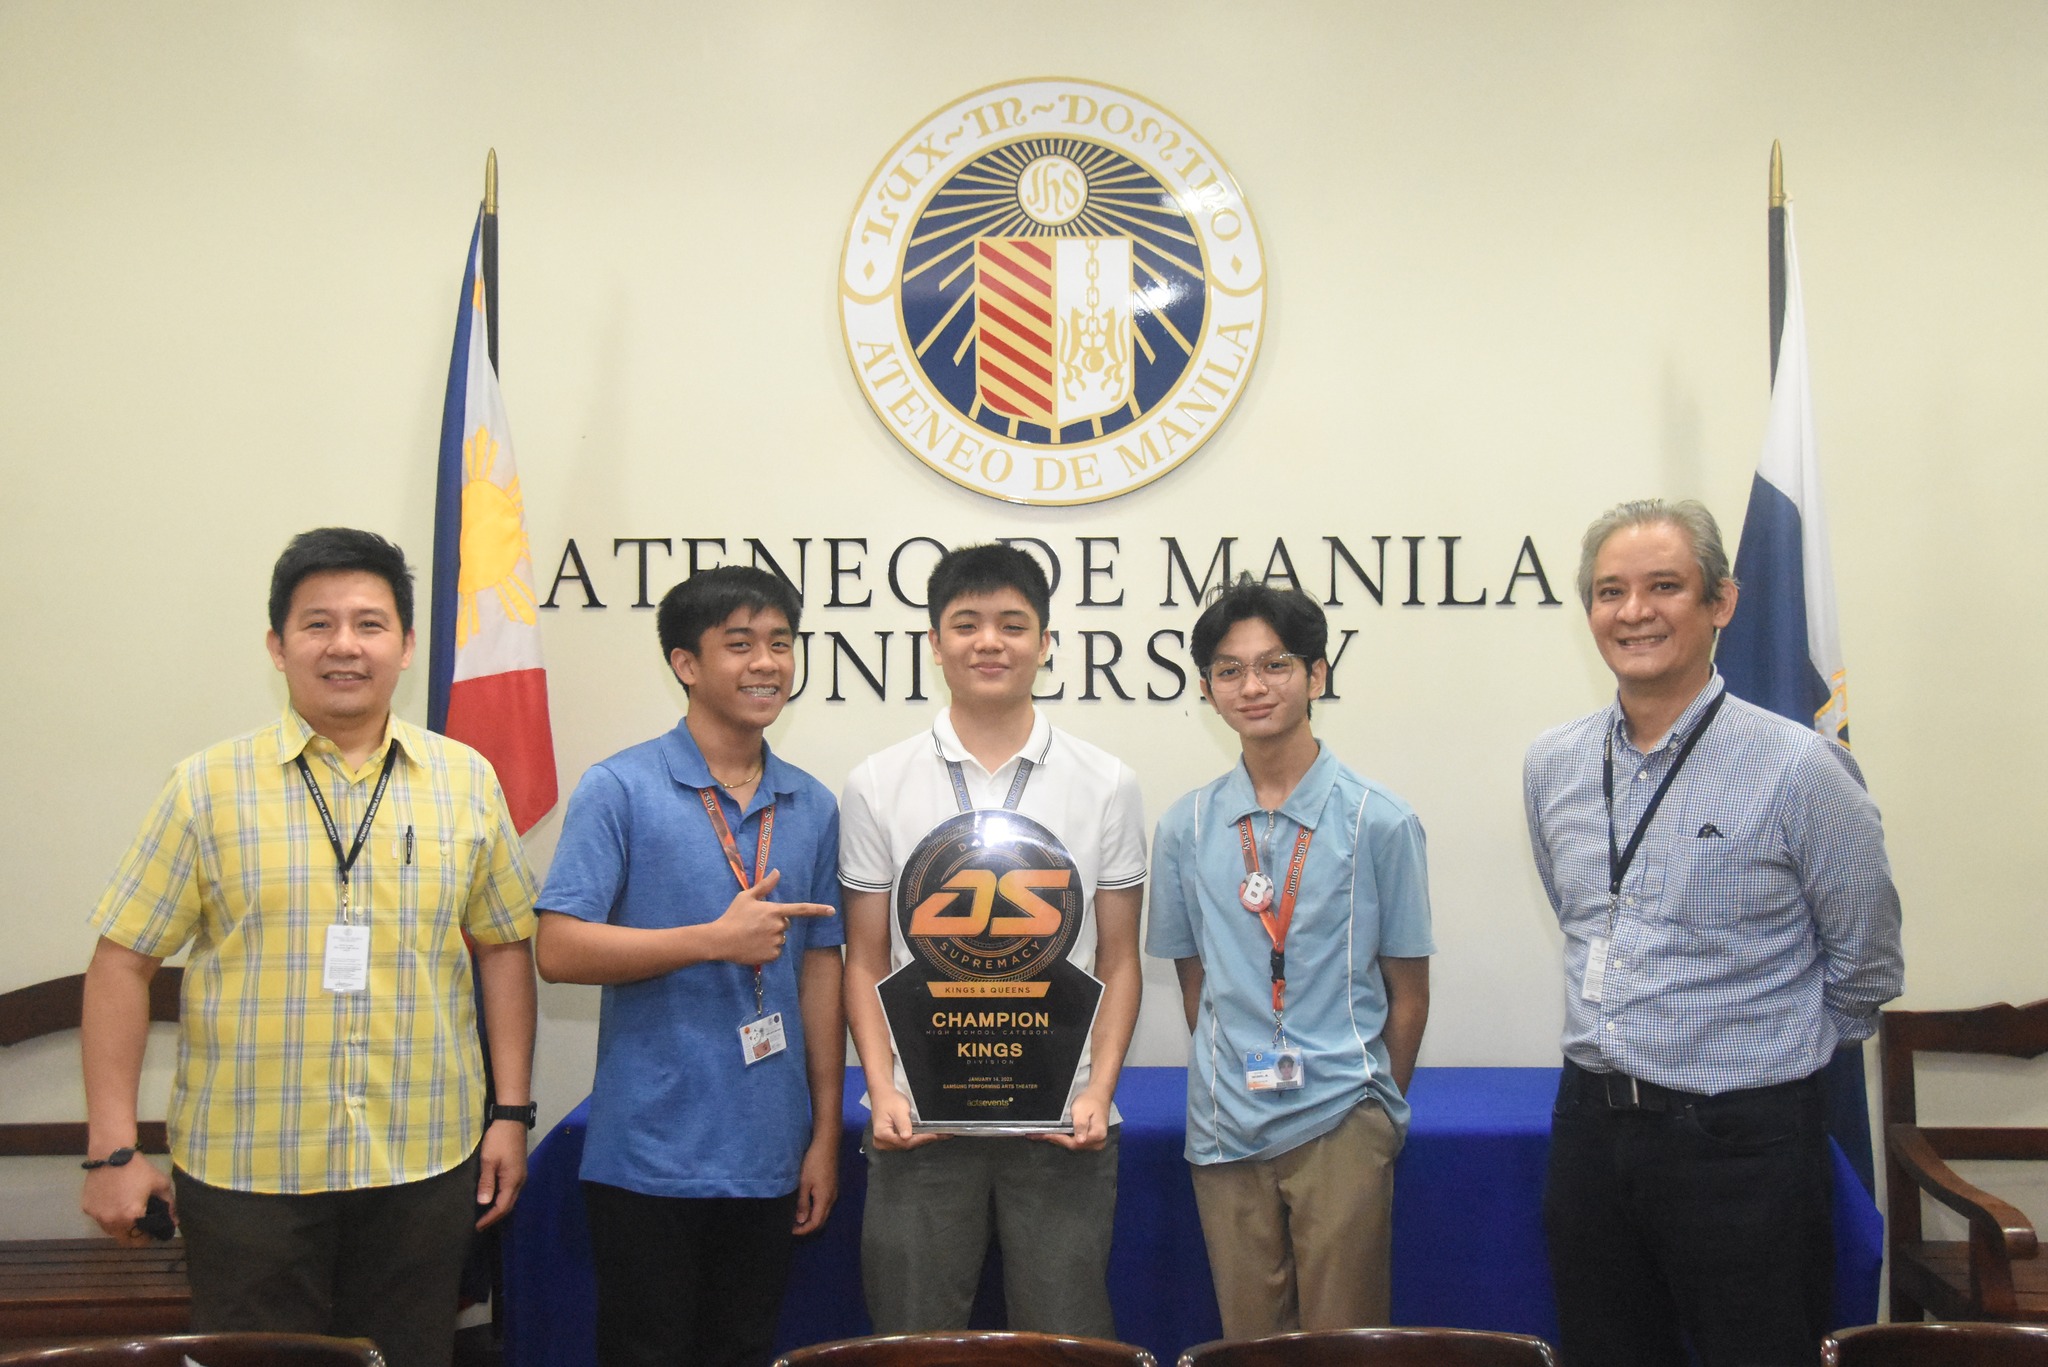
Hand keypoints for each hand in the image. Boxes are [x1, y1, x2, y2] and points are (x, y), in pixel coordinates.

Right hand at [81, 1155, 173, 1240]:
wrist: (111, 1155)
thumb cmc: (138, 1169)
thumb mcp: (160, 1184)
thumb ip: (169, 1205)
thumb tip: (174, 1222)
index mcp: (131, 1217)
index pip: (138, 1240)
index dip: (146, 1237)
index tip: (150, 1230)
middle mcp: (111, 1221)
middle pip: (123, 1239)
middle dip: (133, 1234)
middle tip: (140, 1222)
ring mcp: (97, 1216)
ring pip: (110, 1230)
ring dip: (119, 1226)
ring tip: (126, 1210)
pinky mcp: (87, 1209)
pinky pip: (99, 1218)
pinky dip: (107, 1215)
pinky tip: (113, 1201)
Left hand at [474, 1120, 528, 1228]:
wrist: (512, 1120)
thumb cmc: (498, 1140)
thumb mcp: (488, 1160)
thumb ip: (486, 1182)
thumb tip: (484, 1203)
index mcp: (513, 1180)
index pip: (502, 1206)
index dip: (490, 1218)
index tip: (478, 1227)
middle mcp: (520, 1180)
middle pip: (509, 1204)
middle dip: (495, 1216)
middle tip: (481, 1225)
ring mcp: (521, 1174)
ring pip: (511, 1198)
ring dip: (499, 1208)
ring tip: (486, 1215)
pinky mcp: (518, 1169)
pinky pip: (511, 1190)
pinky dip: (502, 1199)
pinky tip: (494, 1198)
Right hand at [714, 868, 834, 966]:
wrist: (721, 939)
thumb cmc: (733, 916)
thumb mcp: (746, 897)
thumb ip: (765, 886)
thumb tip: (777, 871)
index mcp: (775, 911)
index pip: (801, 909)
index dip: (818, 910)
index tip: (832, 911)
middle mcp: (778, 926)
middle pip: (786, 925)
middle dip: (776, 924)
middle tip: (757, 924)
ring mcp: (776, 942)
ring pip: (780, 939)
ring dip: (771, 937)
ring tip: (753, 936)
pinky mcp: (771, 956)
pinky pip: (775, 952)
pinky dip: (767, 950)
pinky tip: (754, 946)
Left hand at [791, 1135, 838, 1234]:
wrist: (827, 1145)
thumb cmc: (814, 1163)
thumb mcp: (804, 1183)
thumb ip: (803, 1203)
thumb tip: (801, 1220)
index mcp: (825, 1200)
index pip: (815, 1223)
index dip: (803, 1230)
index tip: (790, 1231)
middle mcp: (831, 1199)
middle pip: (821, 1220)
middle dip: (807, 1227)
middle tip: (792, 1227)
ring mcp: (833, 1193)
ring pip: (823, 1213)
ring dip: (811, 1219)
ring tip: (797, 1218)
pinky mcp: (832, 1187)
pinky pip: (824, 1205)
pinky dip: (815, 1210)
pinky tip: (805, 1206)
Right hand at [868, 1087, 945, 1150]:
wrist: (883, 1095)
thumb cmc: (890, 1100)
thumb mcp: (898, 1110)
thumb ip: (903, 1124)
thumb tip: (907, 1137)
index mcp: (882, 1135)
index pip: (905, 1141)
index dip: (921, 1138)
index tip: (935, 1135)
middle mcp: (882, 1142)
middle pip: (906, 1145)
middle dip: (924, 1139)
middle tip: (941, 1135)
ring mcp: (886, 1143)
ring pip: (907, 1144)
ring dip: (922, 1139)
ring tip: (938, 1135)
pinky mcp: (891, 1140)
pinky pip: (906, 1141)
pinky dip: (917, 1138)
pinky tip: (927, 1134)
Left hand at [1033, 1093, 1108, 1150]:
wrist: (1098, 1095)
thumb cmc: (1090, 1100)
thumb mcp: (1082, 1111)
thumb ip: (1080, 1126)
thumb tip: (1080, 1140)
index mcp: (1097, 1135)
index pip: (1074, 1143)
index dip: (1058, 1139)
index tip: (1045, 1135)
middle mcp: (1098, 1142)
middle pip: (1073, 1145)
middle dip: (1056, 1139)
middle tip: (1039, 1135)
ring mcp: (1095, 1142)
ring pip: (1073, 1144)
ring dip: (1059, 1139)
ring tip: (1044, 1135)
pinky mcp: (1091, 1140)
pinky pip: (1075, 1141)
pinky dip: (1064, 1138)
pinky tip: (1055, 1135)